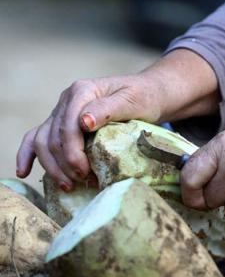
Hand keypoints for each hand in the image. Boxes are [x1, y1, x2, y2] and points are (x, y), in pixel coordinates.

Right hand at [16, 50, 218, 190]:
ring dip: (52, 165)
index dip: (73, 152)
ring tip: (68, 185)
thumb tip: (84, 122)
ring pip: (43, 140)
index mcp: (82, 91)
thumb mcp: (132, 100)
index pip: (67, 126)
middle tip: (83, 181)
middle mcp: (67, 100)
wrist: (147, 93)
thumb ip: (108, 109)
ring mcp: (62, 111)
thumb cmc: (143, 97)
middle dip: (65, 163)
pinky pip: (37, 136)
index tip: (86, 172)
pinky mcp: (63, 122)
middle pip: (53, 136)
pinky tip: (24, 171)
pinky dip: (28, 154)